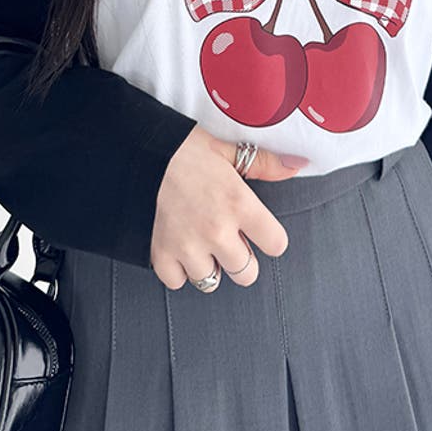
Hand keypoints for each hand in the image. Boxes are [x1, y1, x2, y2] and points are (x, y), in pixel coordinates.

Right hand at [149, 125, 305, 291]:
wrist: (132, 153)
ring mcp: (188, 246)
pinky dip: (177, 269)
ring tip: (199, 241)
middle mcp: (217, 231)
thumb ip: (263, 162)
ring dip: (208, 264)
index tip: (258, 230)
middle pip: (247, 273)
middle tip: (228, 240)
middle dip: (241, 259)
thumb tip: (298, 165)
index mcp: (239, 203)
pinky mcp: (160, 255)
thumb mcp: (224, 149)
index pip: (276, 243)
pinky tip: (176, 246)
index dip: (269, 237)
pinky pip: (178, 281)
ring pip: (212, 280)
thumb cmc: (180, 149)